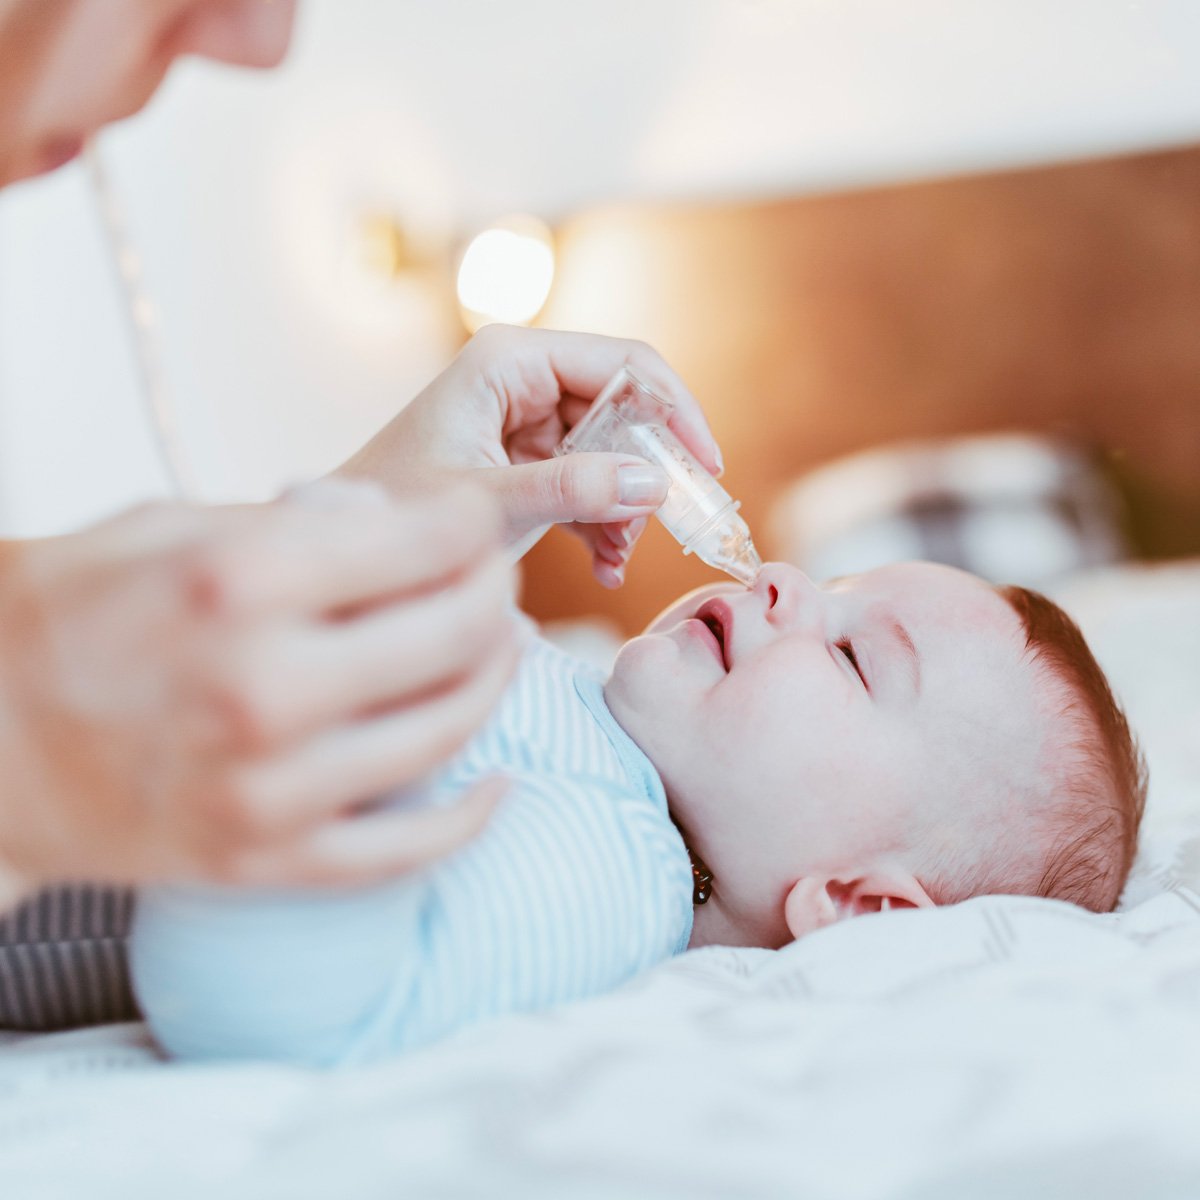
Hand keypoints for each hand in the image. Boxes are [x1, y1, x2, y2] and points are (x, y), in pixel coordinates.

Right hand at [0, 479, 518, 906]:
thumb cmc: (69, 617)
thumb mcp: (168, 528)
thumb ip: (294, 524)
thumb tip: (405, 526)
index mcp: (239, 583)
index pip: (423, 543)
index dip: (473, 524)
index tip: (477, 524)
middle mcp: (262, 686)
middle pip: (454, 634)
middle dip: (495, 595)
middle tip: (495, 583)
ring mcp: (266, 787)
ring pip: (446, 732)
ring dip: (495, 682)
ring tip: (497, 650)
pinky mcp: (263, 860)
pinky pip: (406, 849)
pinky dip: (470, 814)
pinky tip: (497, 780)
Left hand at [341, 325, 723, 587]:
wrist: (352, 546)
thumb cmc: (396, 510)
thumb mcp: (488, 502)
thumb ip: (571, 490)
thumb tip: (656, 486)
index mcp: (511, 360)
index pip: (625, 363)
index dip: (675, 410)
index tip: (706, 466)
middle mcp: (525, 378)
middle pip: (626, 408)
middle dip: (649, 471)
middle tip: (673, 524)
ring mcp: (528, 419)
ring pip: (614, 451)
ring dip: (626, 506)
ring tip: (617, 557)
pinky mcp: (528, 458)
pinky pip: (590, 479)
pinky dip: (603, 521)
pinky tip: (604, 564)